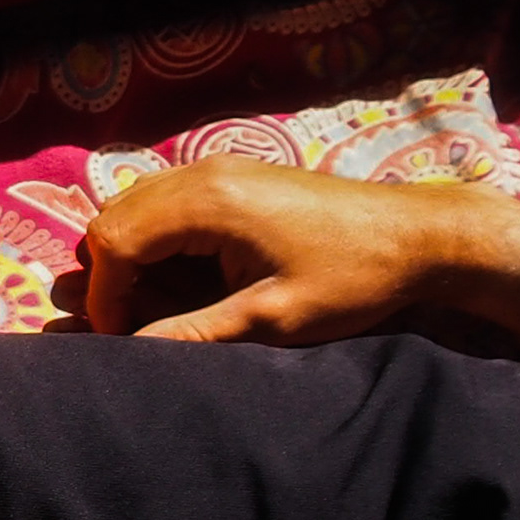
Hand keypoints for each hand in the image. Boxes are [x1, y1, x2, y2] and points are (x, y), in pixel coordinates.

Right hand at [61, 157, 518, 344]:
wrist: (415, 234)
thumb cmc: (350, 277)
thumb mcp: (270, 318)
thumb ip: (193, 332)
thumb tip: (130, 351)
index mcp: (209, 202)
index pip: (114, 242)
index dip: (105, 296)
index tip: (120, 337)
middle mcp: (203, 173)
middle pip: (112, 217)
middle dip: (106, 274)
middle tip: (128, 322)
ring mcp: (217, 167)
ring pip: (132, 205)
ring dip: (126, 254)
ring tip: (145, 302)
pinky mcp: (231, 173)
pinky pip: (161, 200)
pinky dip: (151, 236)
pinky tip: (174, 273)